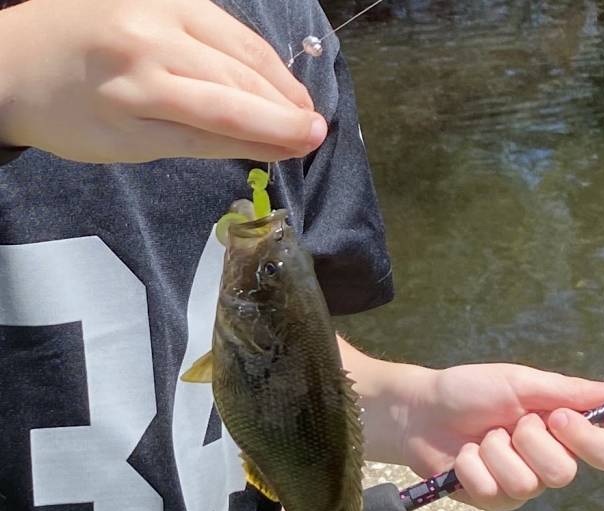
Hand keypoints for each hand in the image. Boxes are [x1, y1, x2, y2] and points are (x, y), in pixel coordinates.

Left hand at [0, 0, 326, 162]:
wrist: (16, 60)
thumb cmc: (70, 118)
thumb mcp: (129, 146)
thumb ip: (198, 142)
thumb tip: (264, 146)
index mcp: (135, 88)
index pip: (221, 114)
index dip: (271, 130)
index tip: (308, 143)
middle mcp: (150, 37)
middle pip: (235, 77)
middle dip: (283, 107)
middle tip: (317, 132)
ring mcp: (157, 6)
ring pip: (235, 46)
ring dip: (277, 80)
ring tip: (304, 108)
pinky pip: (223, 23)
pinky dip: (253, 52)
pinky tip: (273, 74)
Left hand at [398, 363, 603, 510]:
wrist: (420, 410)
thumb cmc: (469, 391)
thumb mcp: (519, 382)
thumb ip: (569, 390)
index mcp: (561, 430)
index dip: (587, 440)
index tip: (557, 417)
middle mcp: (546, 461)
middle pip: (563, 473)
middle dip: (528, 442)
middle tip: (506, 423)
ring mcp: (519, 484)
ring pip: (526, 484)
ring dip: (495, 452)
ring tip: (481, 438)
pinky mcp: (490, 499)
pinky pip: (492, 491)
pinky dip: (472, 466)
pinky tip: (463, 456)